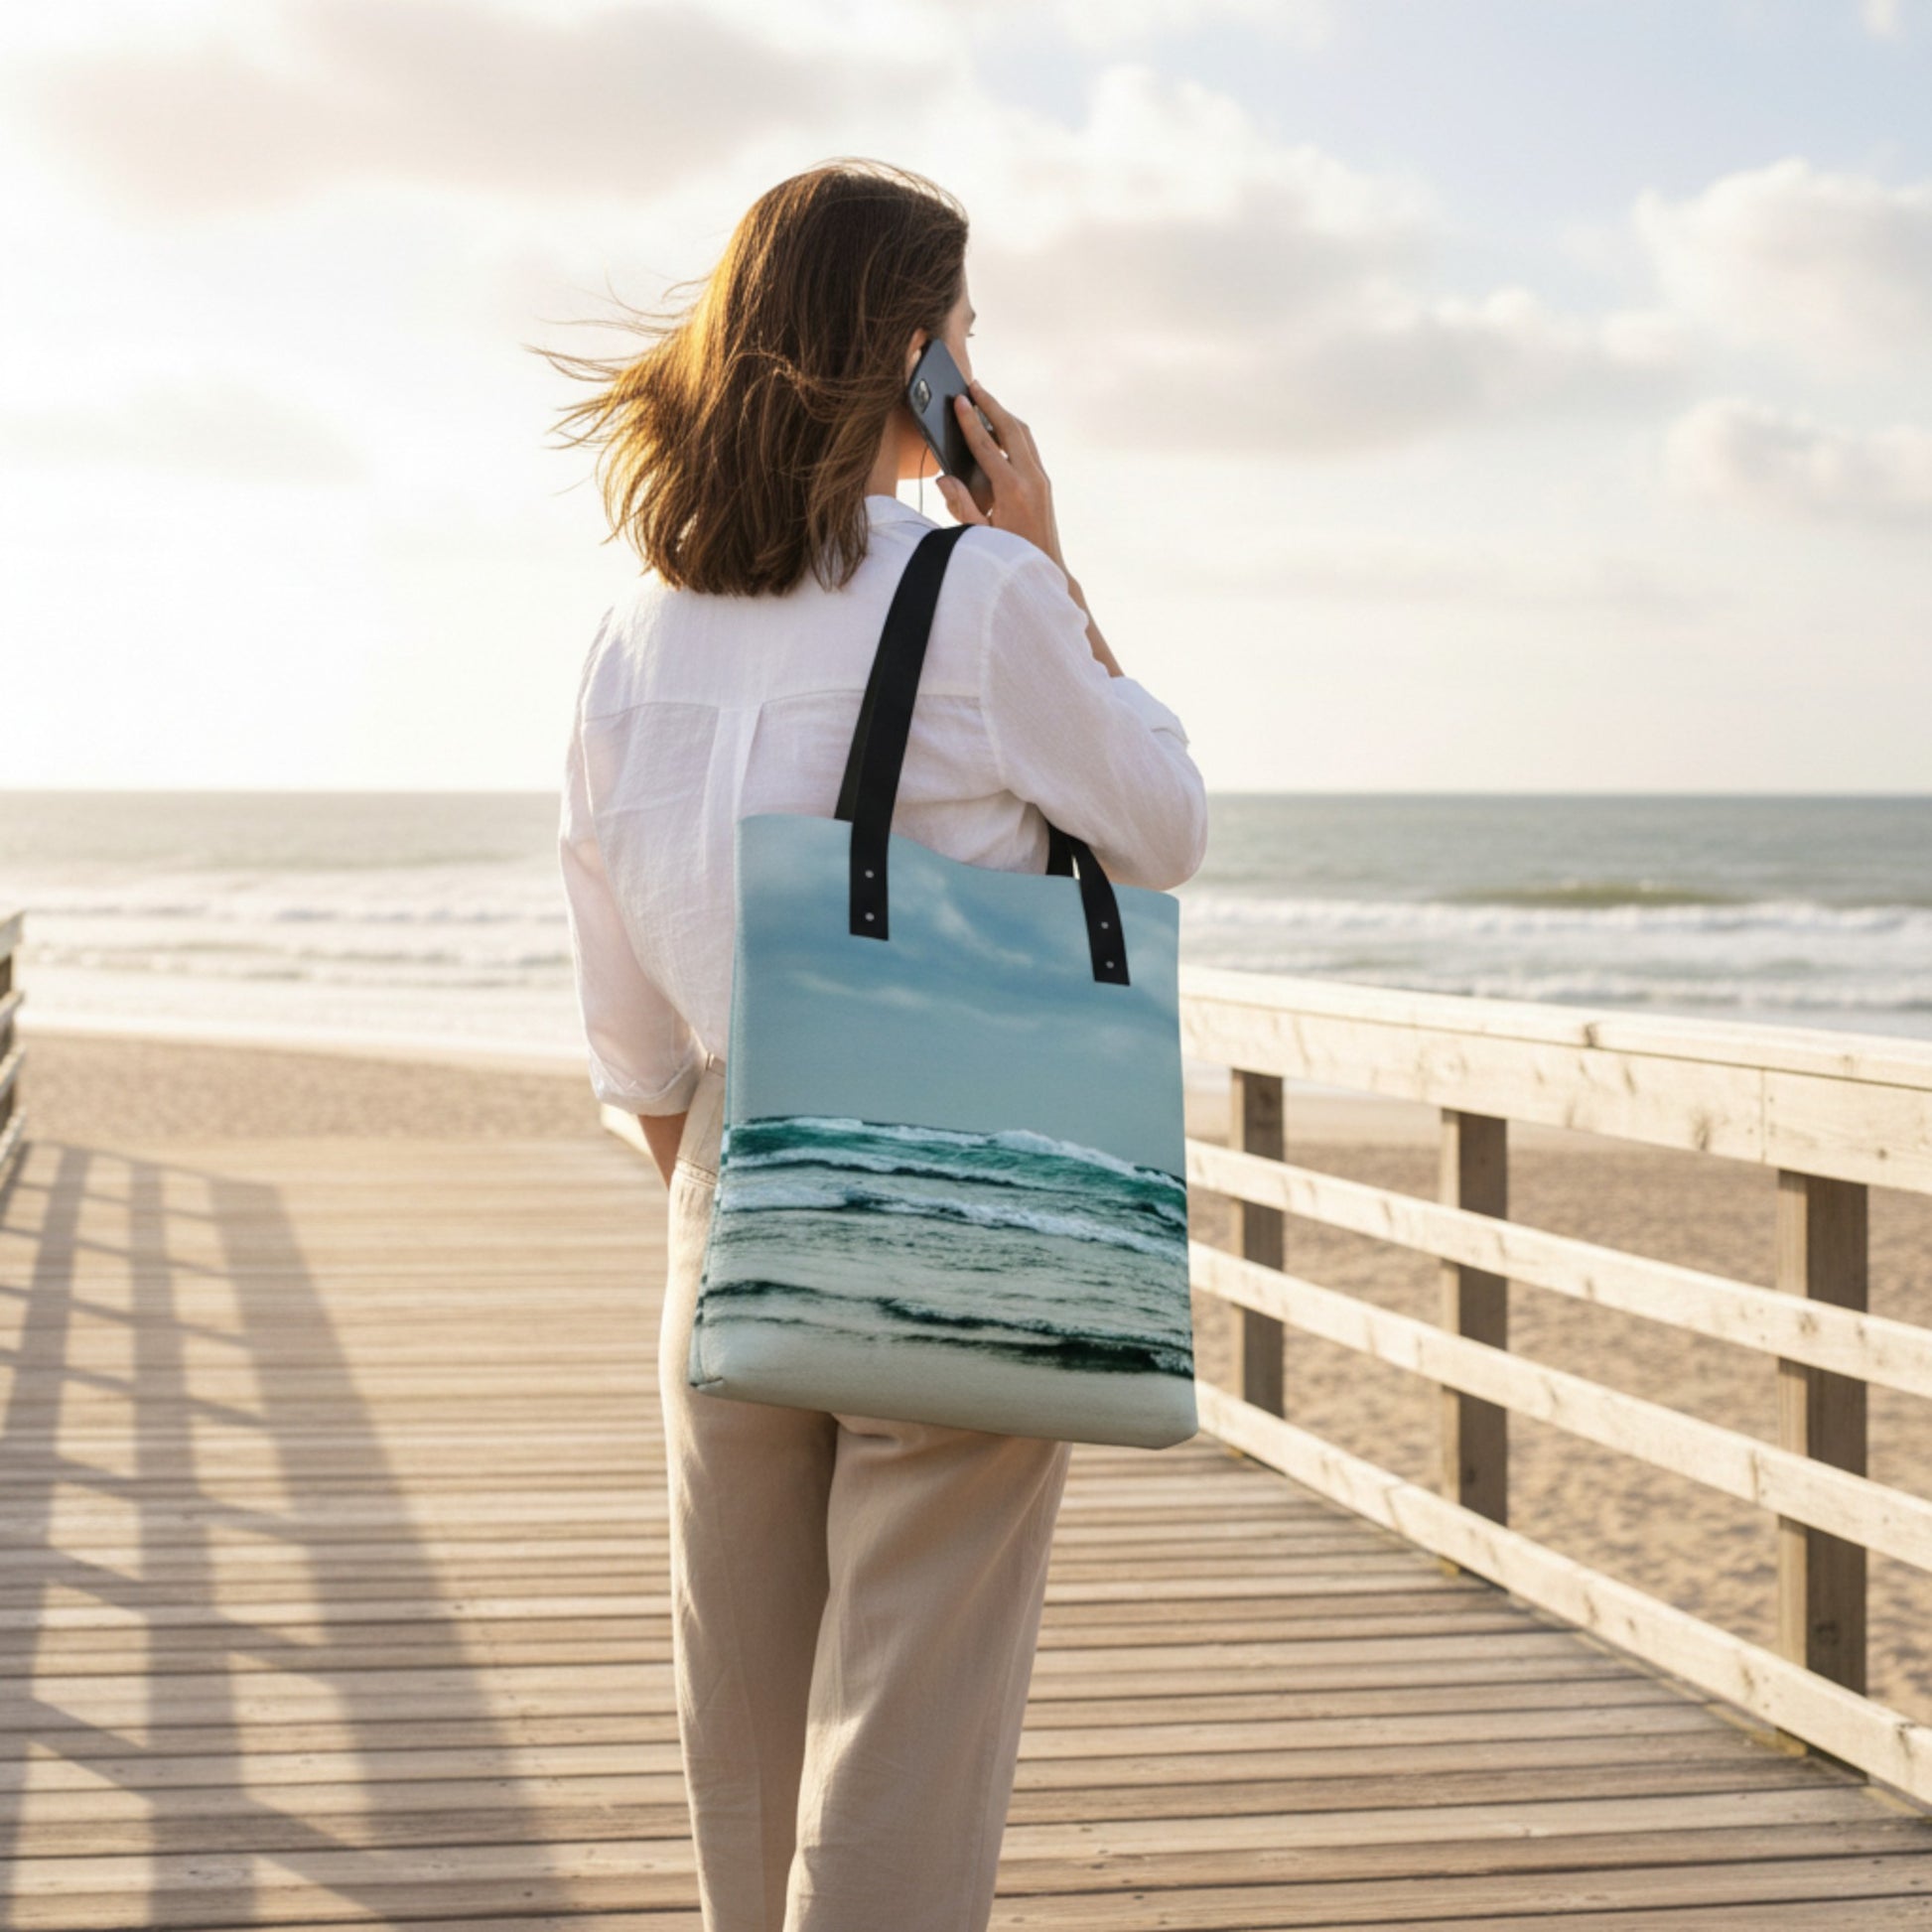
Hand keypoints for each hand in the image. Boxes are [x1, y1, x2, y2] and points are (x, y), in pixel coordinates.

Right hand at [935, 380, 1065, 569]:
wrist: (1048, 570)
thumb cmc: (1010, 557)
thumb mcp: (978, 535)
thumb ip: (960, 506)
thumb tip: (944, 478)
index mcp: (1012, 491)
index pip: (987, 446)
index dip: (970, 422)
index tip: (959, 400)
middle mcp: (1031, 479)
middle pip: (1011, 428)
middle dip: (991, 404)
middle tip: (972, 386)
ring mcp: (1041, 479)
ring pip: (1023, 434)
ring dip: (1003, 414)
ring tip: (983, 398)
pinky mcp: (1044, 483)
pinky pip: (1027, 446)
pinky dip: (1012, 431)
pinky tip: (997, 427)